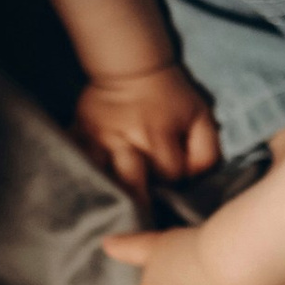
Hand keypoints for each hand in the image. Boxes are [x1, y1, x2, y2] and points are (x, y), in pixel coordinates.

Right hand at [76, 64, 222, 203]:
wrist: (130, 65)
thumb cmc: (169, 94)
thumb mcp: (199, 115)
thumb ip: (206, 150)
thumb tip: (194, 179)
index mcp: (158, 133)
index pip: (169, 174)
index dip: (174, 180)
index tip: (172, 178)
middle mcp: (126, 139)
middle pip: (132, 185)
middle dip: (139, 203)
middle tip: (142, 219)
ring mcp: (99, 138)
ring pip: (102, 179)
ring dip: (110, 195)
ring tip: (113, 213)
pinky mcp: (79, 134)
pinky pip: (78, 162)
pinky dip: (83, 177)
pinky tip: (86, 194)